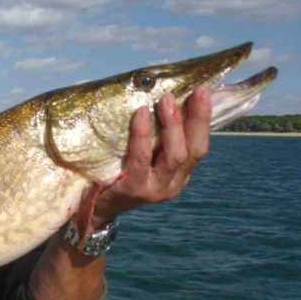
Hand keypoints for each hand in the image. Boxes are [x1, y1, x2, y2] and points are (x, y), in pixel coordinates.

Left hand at [91, 85, 211, 226]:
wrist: (96, 207)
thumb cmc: (120, 174)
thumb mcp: (145, 160)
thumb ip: (157, 140)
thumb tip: (165, 99)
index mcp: (180, 175)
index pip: (200, 146)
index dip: (204, 120)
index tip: (203, 92)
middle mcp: (172, 184)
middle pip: (194, 150)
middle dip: (197, 119)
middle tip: (195, 92)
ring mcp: (155, 189)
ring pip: (175, 155)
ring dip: (173, 125)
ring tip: (166, 100)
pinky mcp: (134, 189)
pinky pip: (141, 158)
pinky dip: (143, 135)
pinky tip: (141, 115)